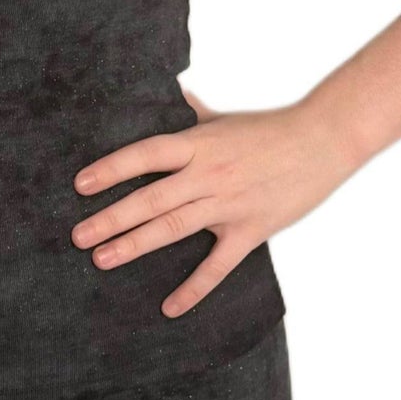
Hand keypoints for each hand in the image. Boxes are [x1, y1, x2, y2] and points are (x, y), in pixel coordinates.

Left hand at [70, 90, 360, 317]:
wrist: (322, 141)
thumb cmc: (270, 129)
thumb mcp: (223, 119)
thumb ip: (190, 113)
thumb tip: (167, 91)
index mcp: (198, 144)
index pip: (144, 155)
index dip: (111, 169)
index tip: (81, 185)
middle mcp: (207, 175)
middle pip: (150, 199)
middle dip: (111, 218)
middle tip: (78, 236)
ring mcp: (228, 205)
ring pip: (173, 228)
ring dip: (134, 245)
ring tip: (102, 259)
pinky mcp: (250, 230)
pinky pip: (217, 266)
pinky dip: (193, 289)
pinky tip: (170, 308)